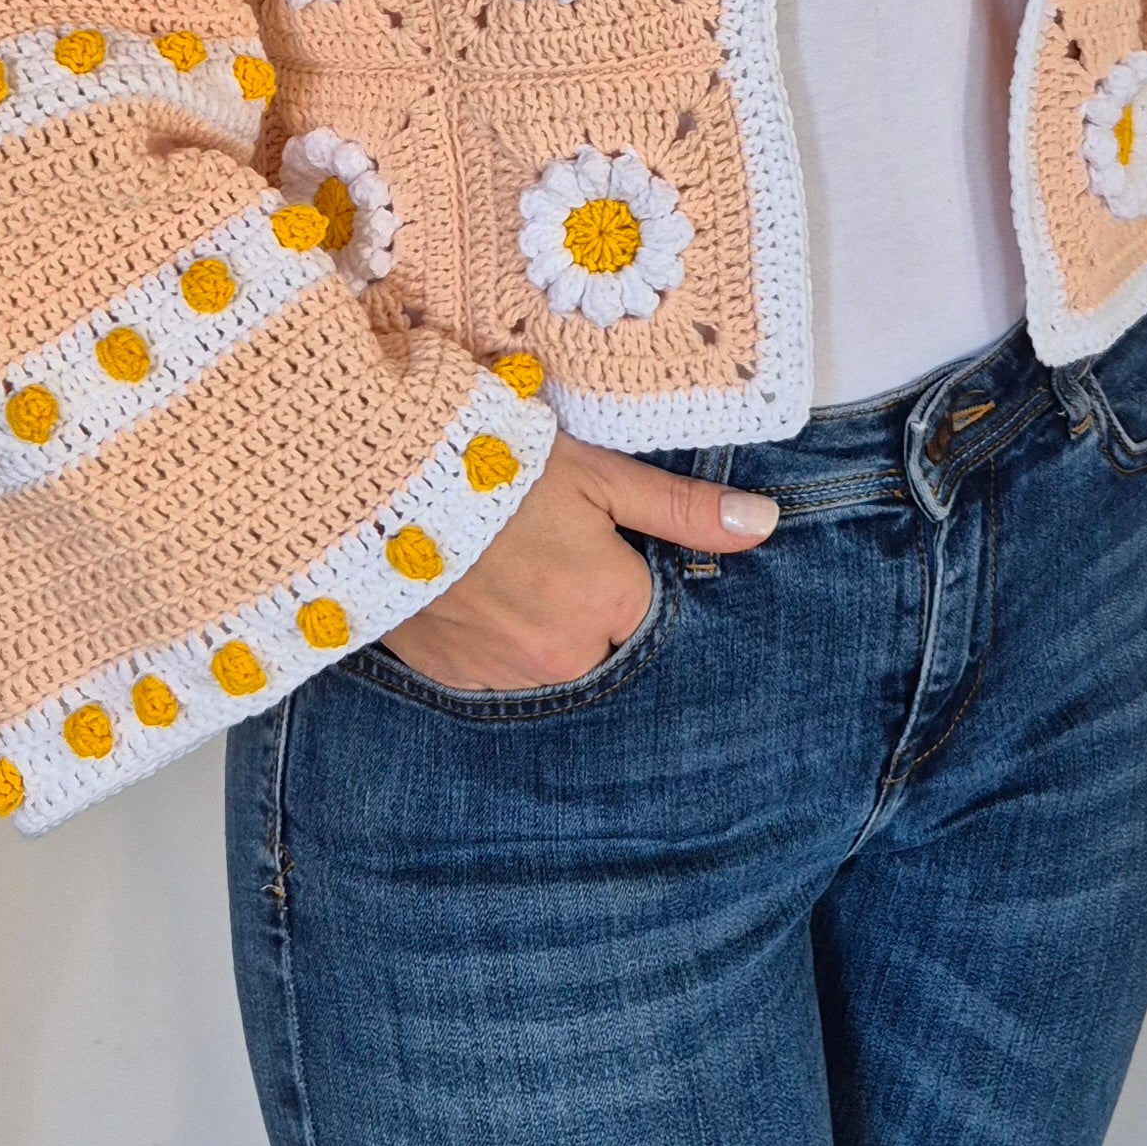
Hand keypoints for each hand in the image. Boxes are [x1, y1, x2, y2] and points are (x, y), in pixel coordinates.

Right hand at [380, 430, 779, 690]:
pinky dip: (490, 641)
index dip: (621, 568)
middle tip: (542, 548)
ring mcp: (506, 674)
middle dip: (584, 605)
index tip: (590, 537)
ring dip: (538, 627)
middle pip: (601, 642)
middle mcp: (566, 655)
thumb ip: (682, 507)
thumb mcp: (598, 473)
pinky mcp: (454, 679)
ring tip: (503, 568)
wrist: (382, 486)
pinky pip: (494, 673)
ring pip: (548, 662)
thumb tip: (764, 524)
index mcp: (610, 602)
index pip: (646, 607)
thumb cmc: (496, 466)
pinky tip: (471, 592)